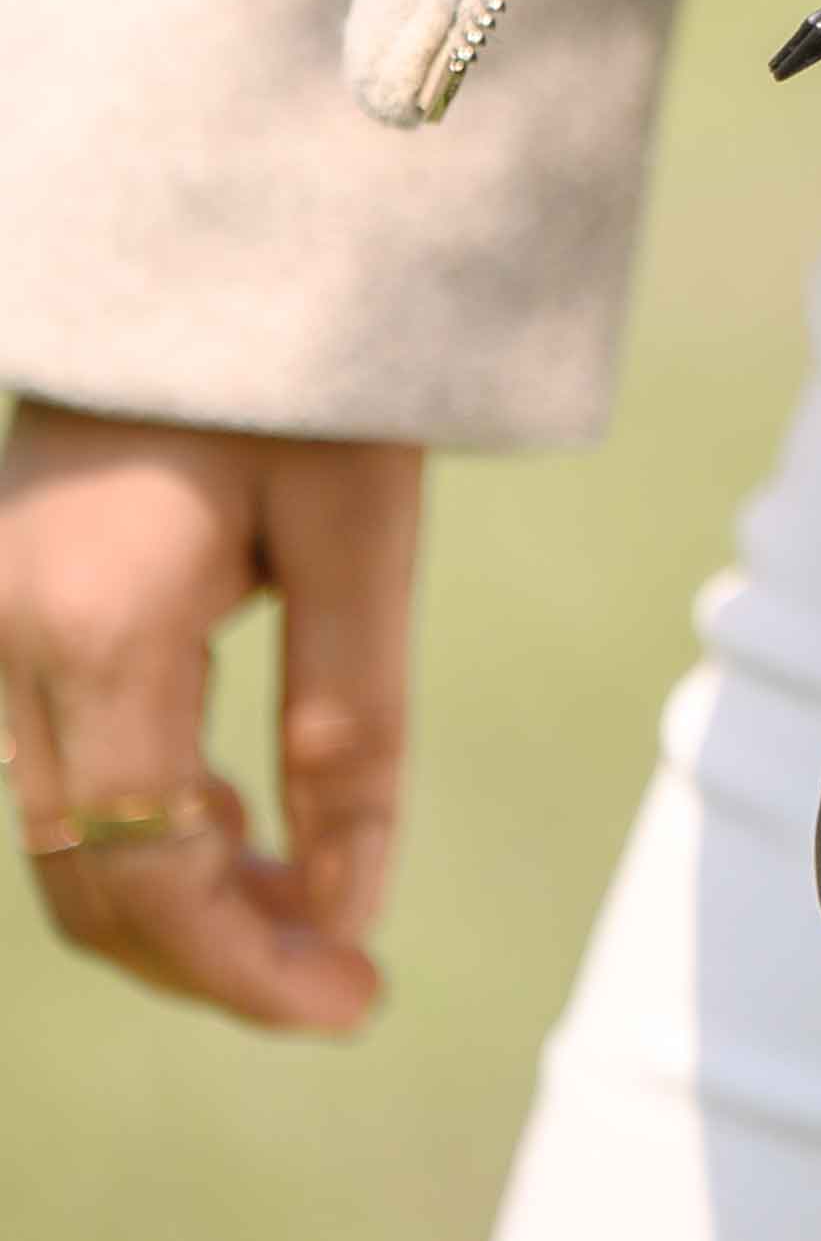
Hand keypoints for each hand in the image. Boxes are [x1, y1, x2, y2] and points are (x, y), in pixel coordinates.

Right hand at [0, 403, 420, 1033]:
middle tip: (345, 987)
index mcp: (98, 622)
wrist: (219, 235)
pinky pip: (58, 762)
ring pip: (63, 830)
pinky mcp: (3, 602)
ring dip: (176, 892)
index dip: (242, 964)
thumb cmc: (313, 370)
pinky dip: (145, 818)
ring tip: (311, 902)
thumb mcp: (365, 540)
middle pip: (86, 873)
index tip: (355, 1005)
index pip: (145, 869)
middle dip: (210, 951)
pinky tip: (239, 817)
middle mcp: (6, 636)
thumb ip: (355, 726)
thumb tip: (351, 907)